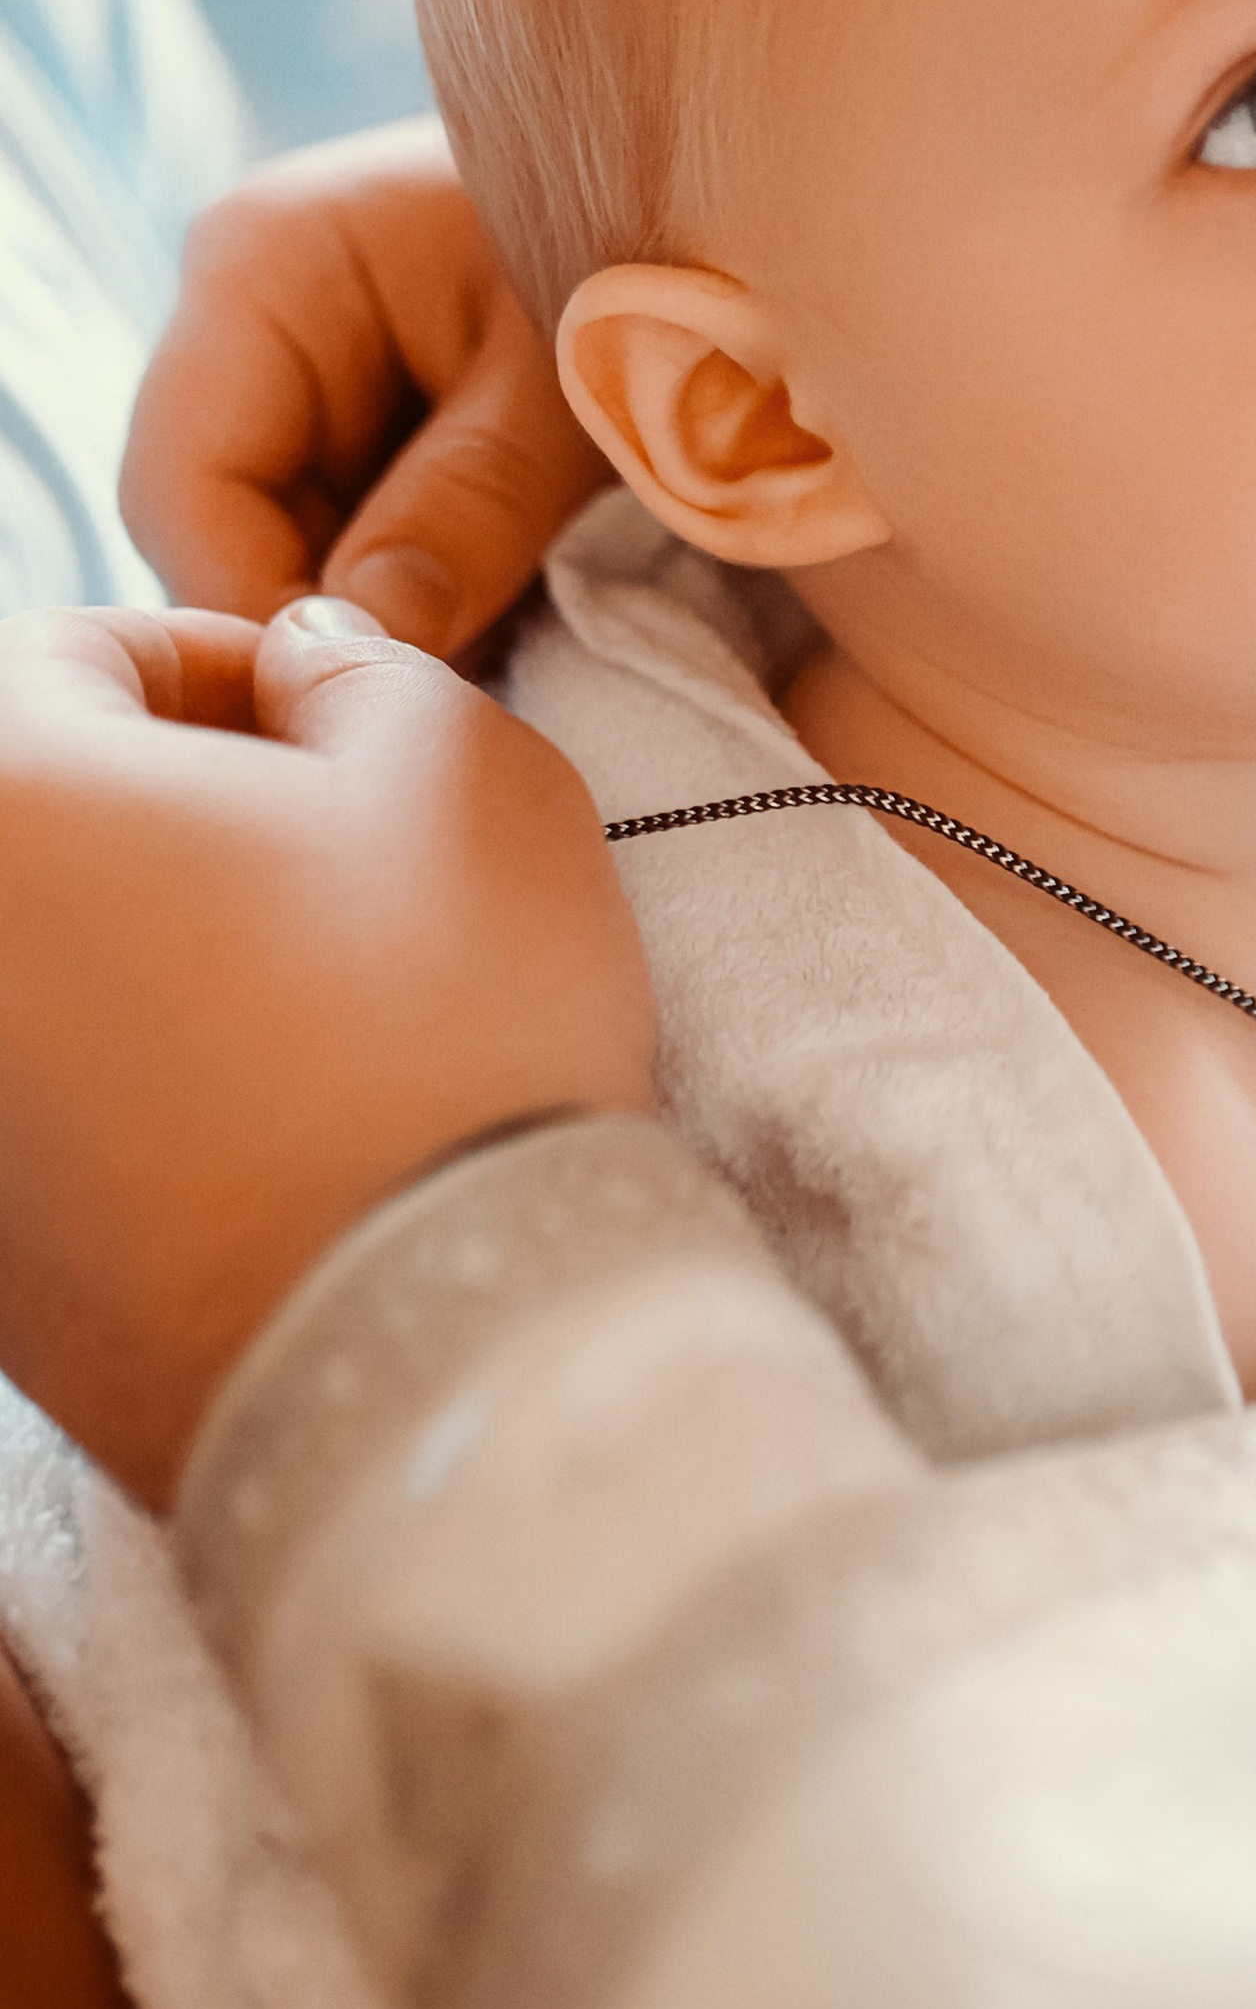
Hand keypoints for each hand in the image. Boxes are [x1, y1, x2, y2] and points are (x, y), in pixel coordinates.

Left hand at [0, 603, 654, 1507]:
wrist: (436, 1357)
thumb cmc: (441, 1029)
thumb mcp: (461, 765)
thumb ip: (357, 668)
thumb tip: (299, 671)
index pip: (79, 651)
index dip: (232, 667)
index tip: (337, 731)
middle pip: (41, 821)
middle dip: (176, 815)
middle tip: (335, 862)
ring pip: (46, 972)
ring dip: (155, 955)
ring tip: (318, 1006)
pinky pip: (51, 1120)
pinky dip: (141, 1095)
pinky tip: (276, 1127)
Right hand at [120, 118, 608, 658]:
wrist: (713, 181)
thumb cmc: (642, 238)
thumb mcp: (569, 381)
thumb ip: (473, 503)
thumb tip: (380, 639)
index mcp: (261, 265)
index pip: (184, 487)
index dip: (259, 608)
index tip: (368, 699)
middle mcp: (247, 313)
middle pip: (220, 528)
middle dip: (326, 625)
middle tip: (445, 707)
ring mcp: (298, 366)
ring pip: (284, 546)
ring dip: (377, 620)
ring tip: (495, 661)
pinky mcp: (361, 410)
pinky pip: (350, 530)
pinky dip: (415, 591)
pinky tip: (501, 619)